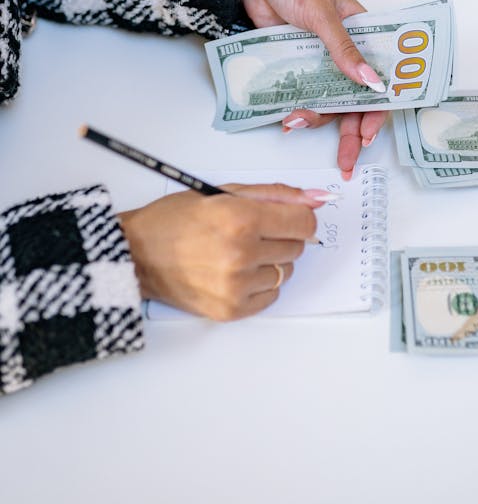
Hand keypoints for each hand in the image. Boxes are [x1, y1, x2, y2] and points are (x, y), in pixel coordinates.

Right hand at [119, 183, 322, 319]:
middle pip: (296, 247)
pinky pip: (271, 296)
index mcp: (241, 219)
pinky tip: (235, 272)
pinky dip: (260, 284)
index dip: (298, 218)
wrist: (136, 254)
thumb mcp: (224, 193)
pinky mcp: (231, 310)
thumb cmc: (174, 220)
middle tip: (249, 232)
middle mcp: (241, 254)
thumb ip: (274, 194)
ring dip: (269, 261)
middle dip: (280, 236)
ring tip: (237, 252)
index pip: (304, 223)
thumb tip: (316, 199)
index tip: (286, 217)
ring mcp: (236, 285)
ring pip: (286, 272)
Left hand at [241, 0, 386, 178]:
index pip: (380, 76)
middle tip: (348, 159)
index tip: (370, 133)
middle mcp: (344, 50)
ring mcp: (319, 60)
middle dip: (353, 131)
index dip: (378, 108)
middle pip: (355, 99)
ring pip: (327, 101)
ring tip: (297, 121)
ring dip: (317, 118)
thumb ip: (344, 50)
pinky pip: (302, 93)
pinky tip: (288, 116)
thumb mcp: (322, 15)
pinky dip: (298, 107)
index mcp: (362, 32)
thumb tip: (370, 82)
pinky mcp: (295, 65)